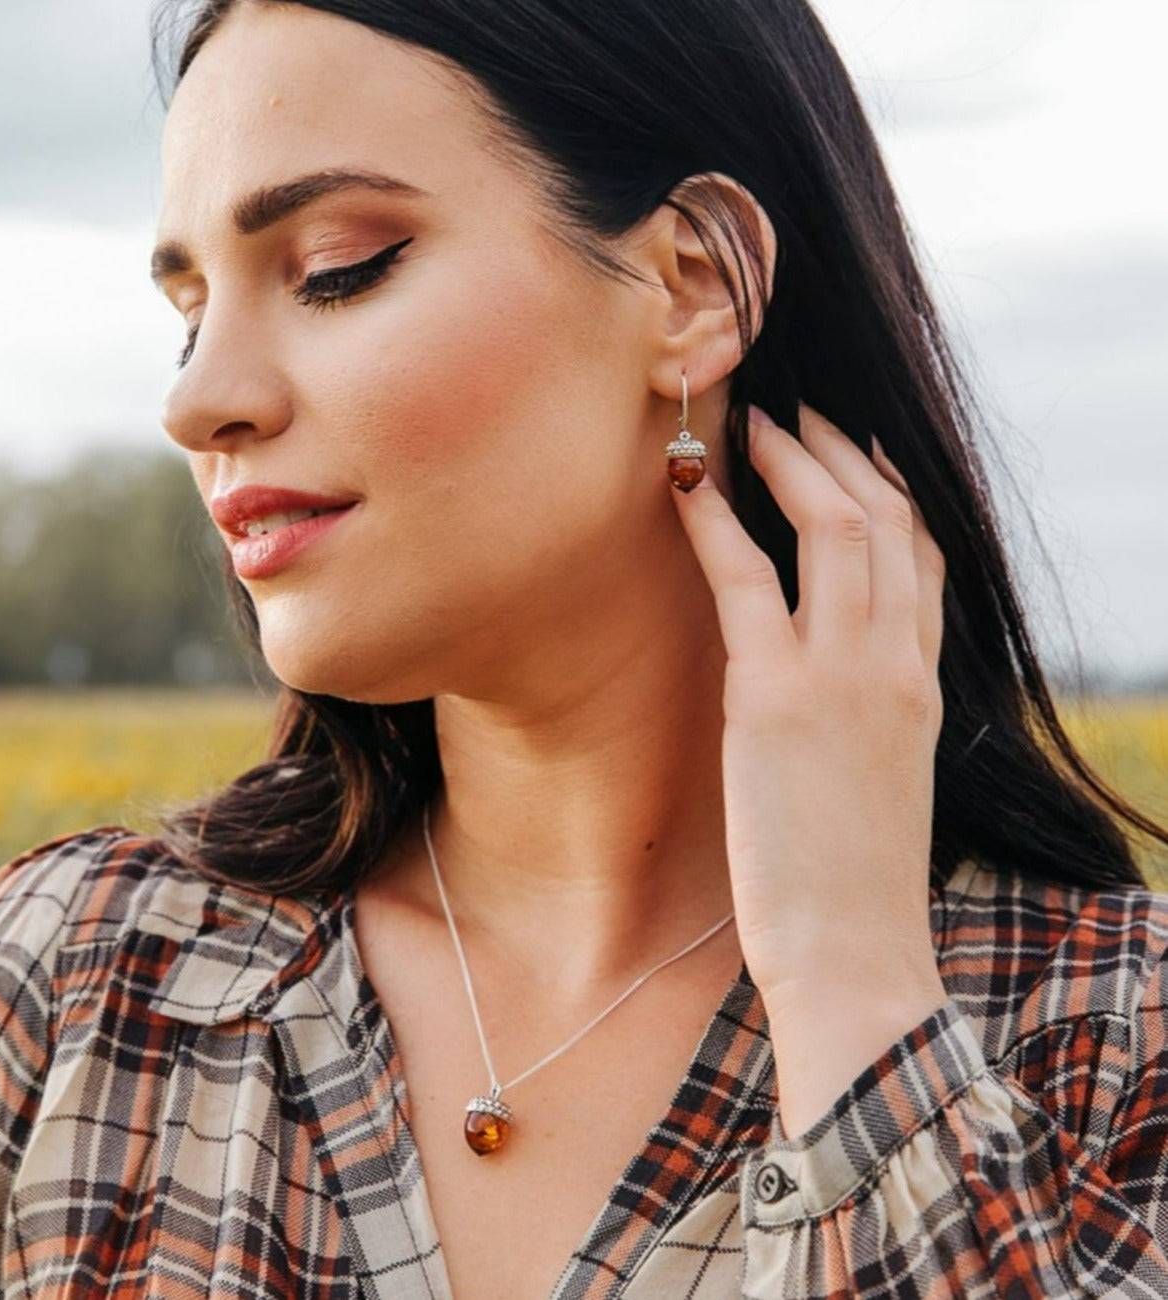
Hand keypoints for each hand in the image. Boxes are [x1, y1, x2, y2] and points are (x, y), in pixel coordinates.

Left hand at [672, 402, 946, 1016]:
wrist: (859, 958)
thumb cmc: (859, 886)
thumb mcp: (884, 783)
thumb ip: (871, 718)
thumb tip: (833, 688)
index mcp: (924, 685)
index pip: (924, 557)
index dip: (892, 489)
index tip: (858, 449)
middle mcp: (896, 664)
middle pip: (887, 519)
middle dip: (842, 451)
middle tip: (796, 412)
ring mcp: (844, 676)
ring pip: (835, 527)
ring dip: (789, 460)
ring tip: (748, 422)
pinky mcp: (775, 701)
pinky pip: (746, 582)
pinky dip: (716, 521)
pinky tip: (686, 483)